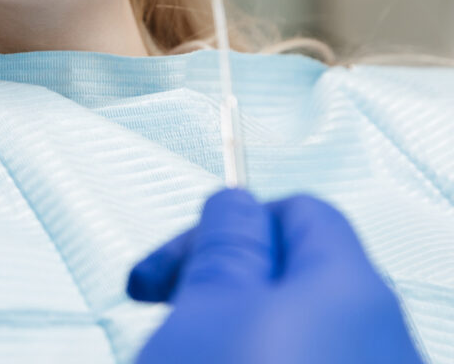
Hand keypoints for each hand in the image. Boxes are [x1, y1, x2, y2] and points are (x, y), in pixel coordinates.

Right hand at [128, 189, 422, 363]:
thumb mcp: (207, 303)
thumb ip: (225, 239)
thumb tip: (236, 202)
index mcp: (352, 287)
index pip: (299, 211)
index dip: (226, 225)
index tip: (172, 261)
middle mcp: (382, 336)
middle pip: (295, 275)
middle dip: (222, 282)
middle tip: (168, 308)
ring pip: (294, 329)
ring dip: (232, 330)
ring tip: (186, 351)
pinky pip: (304, 362)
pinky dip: (256, 361)